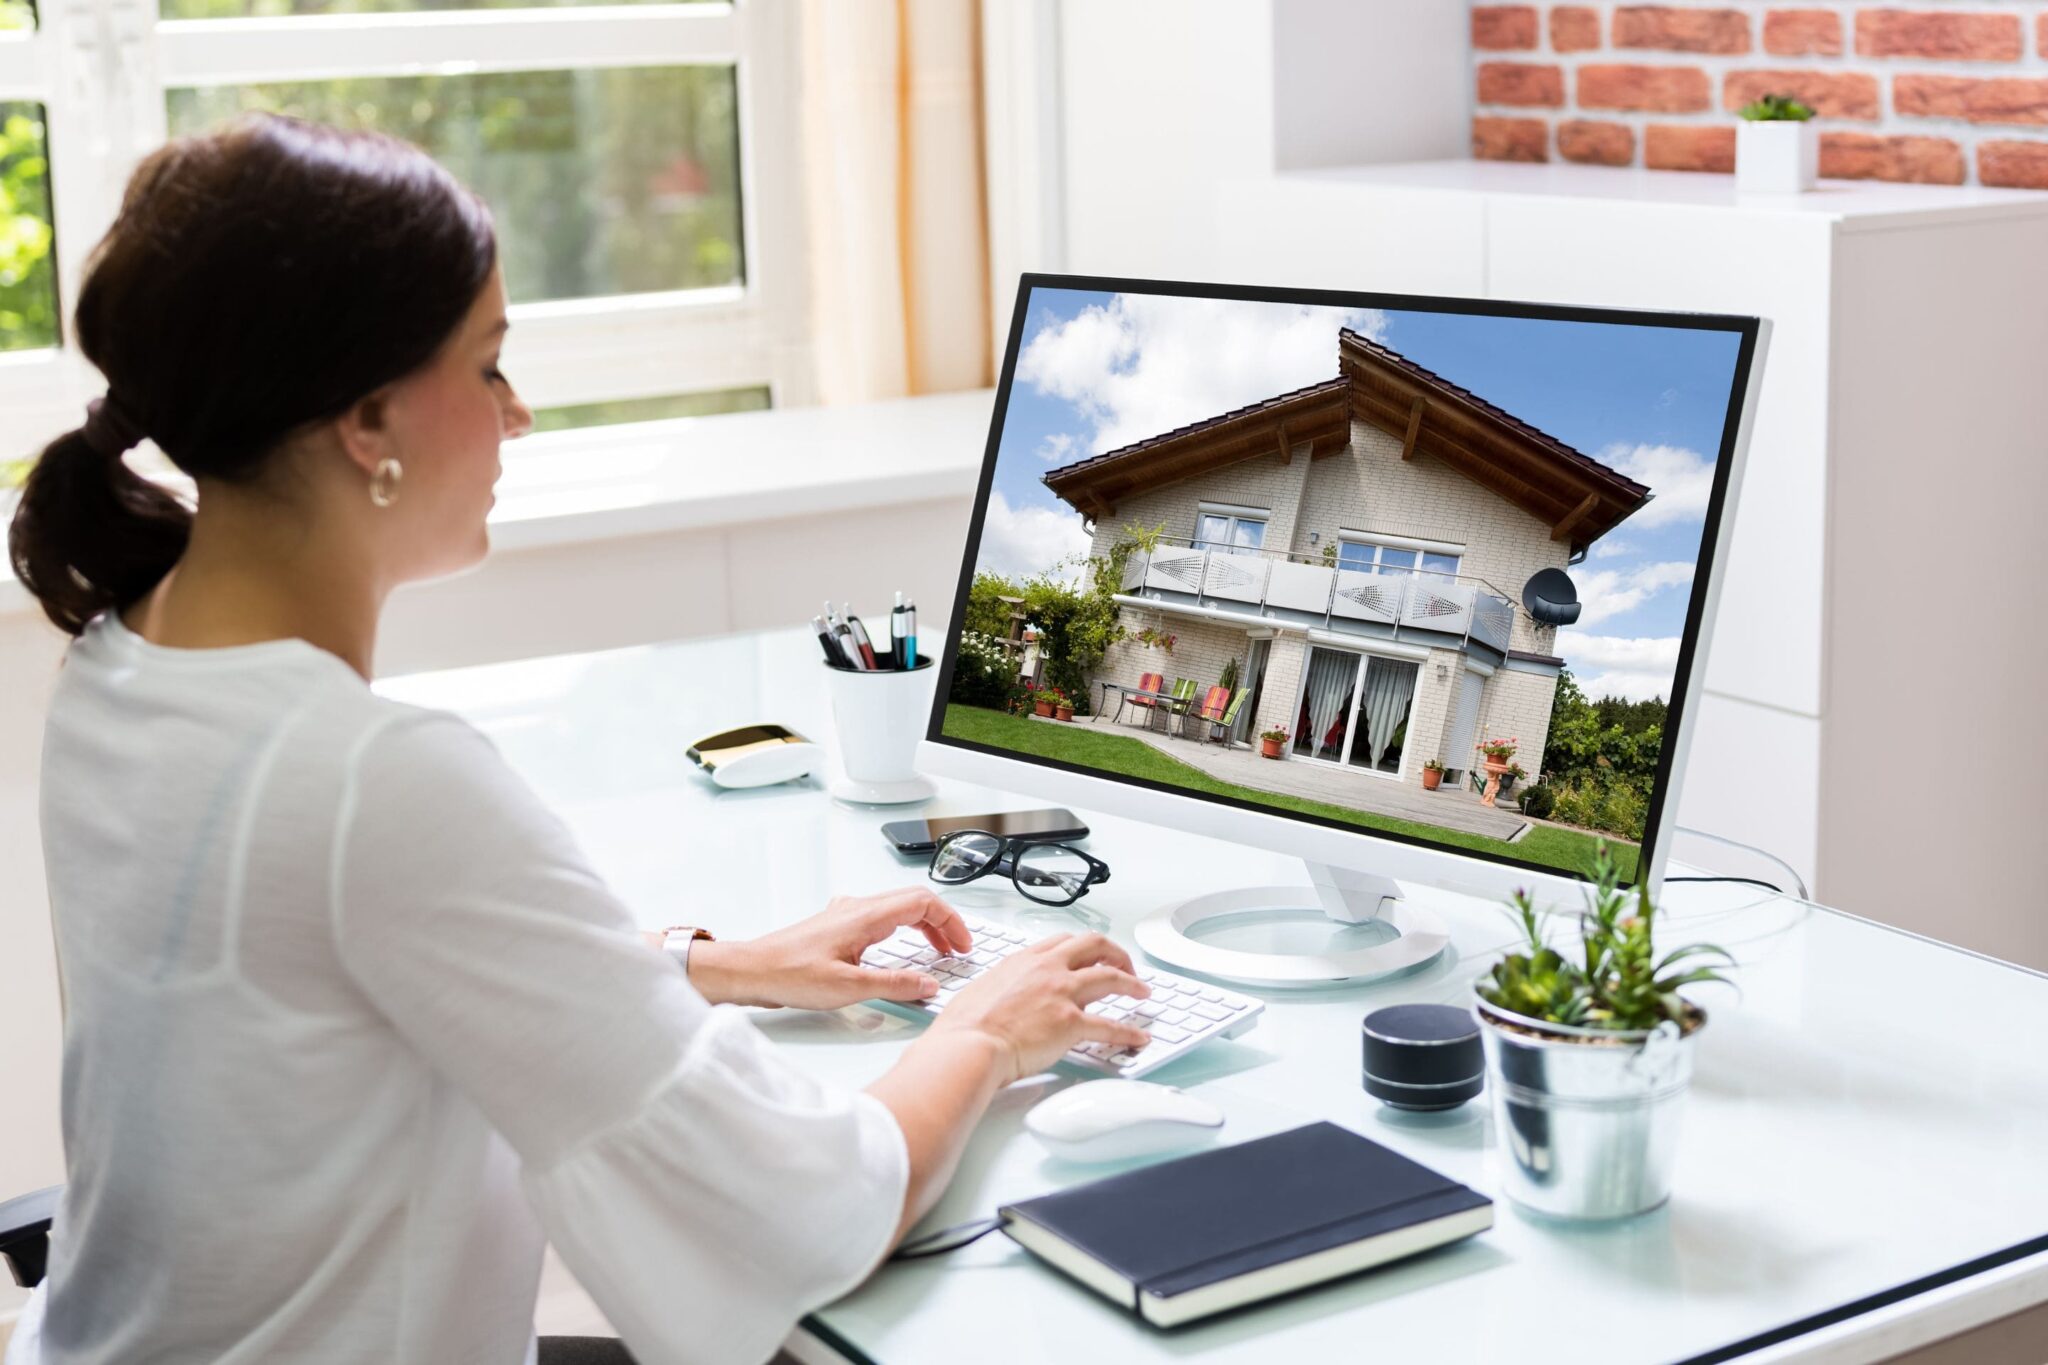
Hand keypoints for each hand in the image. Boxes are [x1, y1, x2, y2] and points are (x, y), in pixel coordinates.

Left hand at [686, 887, 972, 1010]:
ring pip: (898, 909)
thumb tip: (929, 985)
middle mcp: (857, 908)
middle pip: (915, 902)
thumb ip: (894, 985)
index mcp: (865, 915)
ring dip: (923, 928)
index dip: (951, 922)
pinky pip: (880, 919)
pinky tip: (899, 953)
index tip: (963, 946)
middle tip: (957, 951)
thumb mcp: (849, 987)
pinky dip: (902, 932)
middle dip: (942, 925)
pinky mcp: (837, 927)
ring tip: (937, 952)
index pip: (924, 903)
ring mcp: (846, 915)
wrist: (751, 971)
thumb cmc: (789, 975)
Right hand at [927, 932, 1151, 1085]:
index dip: (1085, 947)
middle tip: (1126, 967)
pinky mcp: (1071, 1023)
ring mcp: (1062, 993)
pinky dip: (1128, 1032)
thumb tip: (1007, 996)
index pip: (1064, 941)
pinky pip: (1110, 1026)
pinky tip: (1138, 1037)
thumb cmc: (966, 1026)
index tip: (1092, 955)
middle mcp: (1048, 969)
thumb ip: (1004, 986)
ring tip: (1143, 992)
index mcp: (1025, 960)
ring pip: (1111, 977)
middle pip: (1095, 946)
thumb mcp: (983, 989)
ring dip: (1133, 984)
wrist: (969, 1045)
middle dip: (1117, 954)